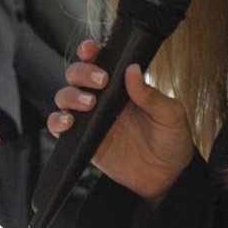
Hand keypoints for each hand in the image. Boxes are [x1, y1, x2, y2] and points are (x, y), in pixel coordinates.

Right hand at [47, 39, 192, 202]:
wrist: (168, 177)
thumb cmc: (171, 141)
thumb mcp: (170, 115)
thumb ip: (151, 95)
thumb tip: (132, 70)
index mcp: (123, 87)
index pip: (100, 61)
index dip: (90, 51)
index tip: (92, 49)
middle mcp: (103, 99)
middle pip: (76, 75)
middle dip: (81, 72)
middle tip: (101, 82)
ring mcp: (91, 120)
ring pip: (64, 96)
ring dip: (70, 95)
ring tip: (89, 104)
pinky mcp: (83, 141)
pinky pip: (59, 128)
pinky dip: (56, 121)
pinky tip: (68, 122)